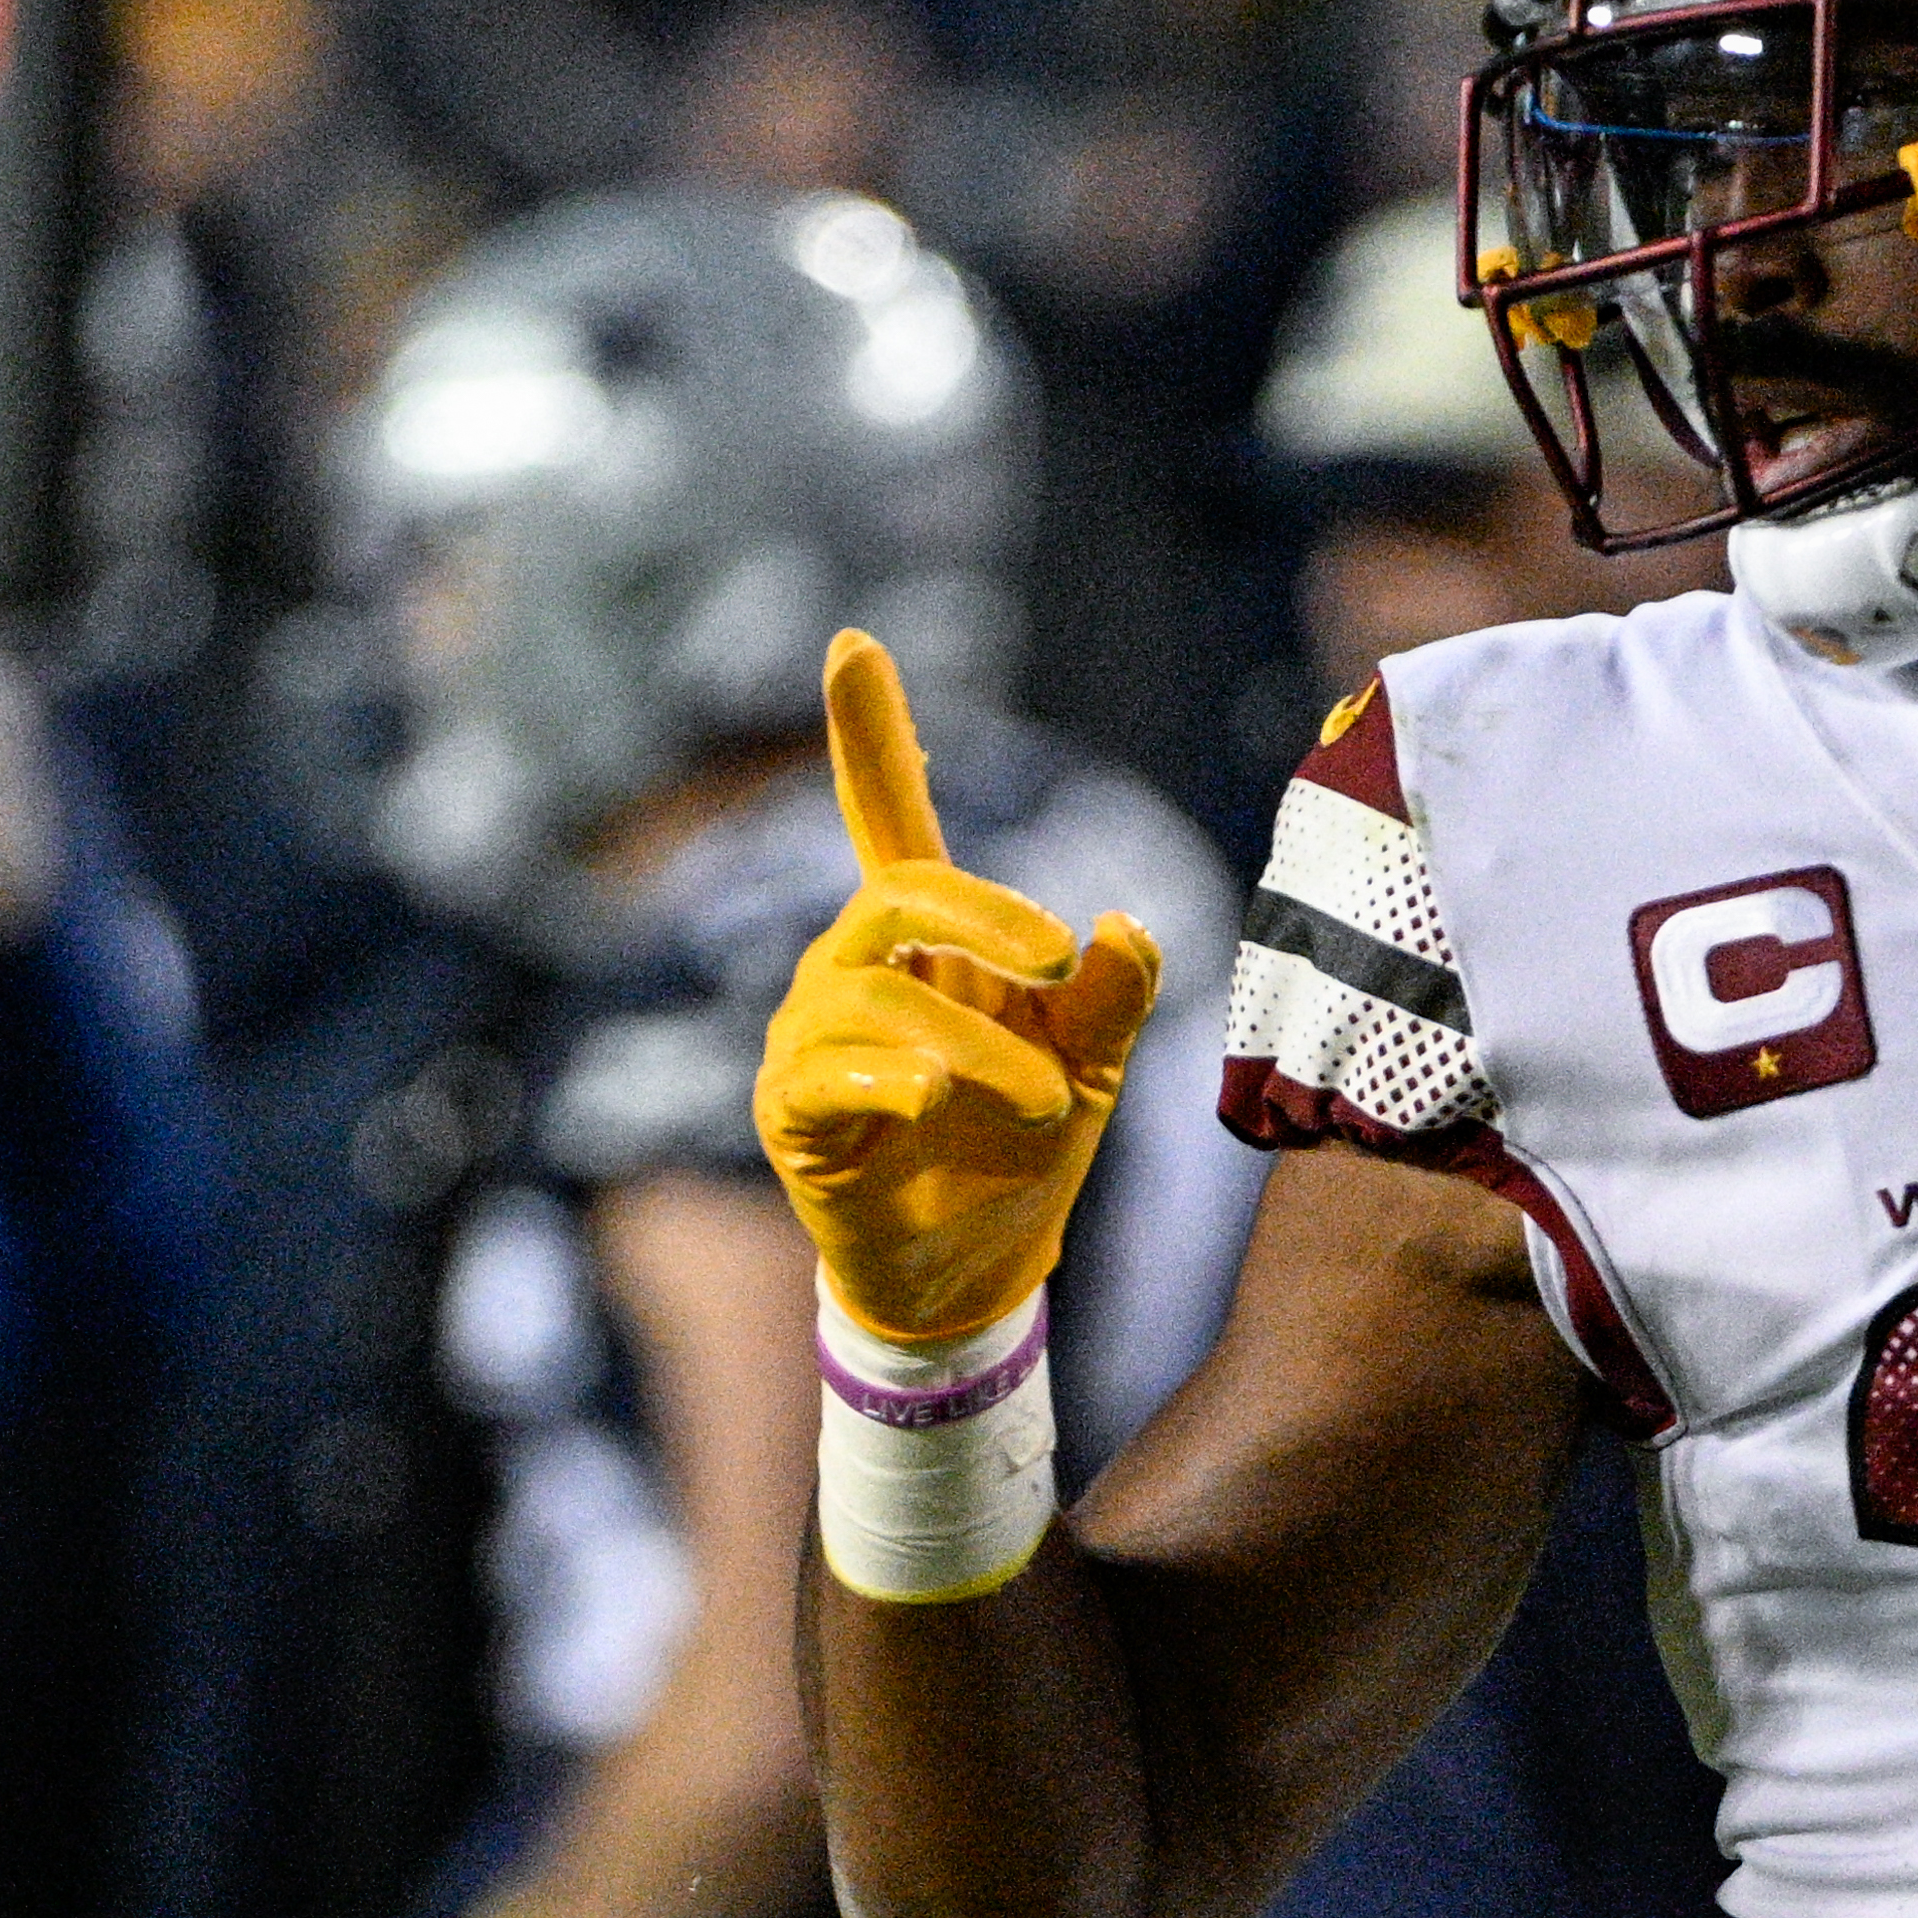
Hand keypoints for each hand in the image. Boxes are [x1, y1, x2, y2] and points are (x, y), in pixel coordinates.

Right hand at [755, 631, 1158, 1351]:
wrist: (975, 1273)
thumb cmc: (1022, 1153)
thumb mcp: (1090, 1067)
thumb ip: (1110, 997)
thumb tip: (1126, 923)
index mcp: (926, 943)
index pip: (888, 820)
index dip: (869, 735)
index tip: (853, 643)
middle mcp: (852, 971)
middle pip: (899, 898)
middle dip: (984, 919)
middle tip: (1060, 966)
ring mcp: (811, 1039)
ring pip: (877, 998)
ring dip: (972, 1042)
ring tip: (1044, 1099)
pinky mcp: (791, 1113)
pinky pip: (824, 1073)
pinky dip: (885, 1078)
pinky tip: (932, 1097)